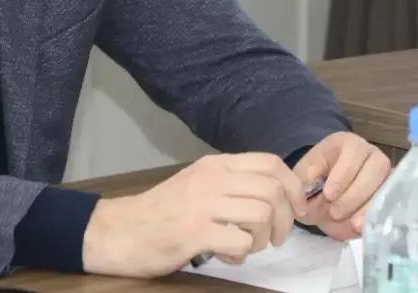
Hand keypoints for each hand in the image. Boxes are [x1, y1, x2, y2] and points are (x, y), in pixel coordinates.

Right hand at [81, 152, 310, 276]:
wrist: (120, 230)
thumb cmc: (161, 212)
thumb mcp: (197, 185)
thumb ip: (231, 185)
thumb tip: (275, 196)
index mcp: (215, 165)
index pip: (270, 163)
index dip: (294, 187)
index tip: (296, 210)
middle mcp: (211, 178)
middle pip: (273, 189)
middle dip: (286, 219)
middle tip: (276, 238)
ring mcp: (203, 204)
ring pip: (262, 214)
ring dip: (264, 238)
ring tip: (247, 246)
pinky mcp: (195, 232)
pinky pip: (242, 240)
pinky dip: (243, 252)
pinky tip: (226, 254)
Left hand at [293, 132, 391, 239]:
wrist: (323, 195)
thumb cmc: (314, 180)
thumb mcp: (303, 176)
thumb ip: (305, 182)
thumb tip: (310, 195)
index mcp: (349, 143)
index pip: (353, 152)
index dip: (342, 175)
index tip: (328, 195)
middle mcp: (372, 155)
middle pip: (377, 168)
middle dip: (355, 194)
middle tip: (335, 212)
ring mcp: (386, 175)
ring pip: (387, 187)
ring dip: (368, 208)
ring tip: (352, 224)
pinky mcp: (391, 196)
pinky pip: (392, 205)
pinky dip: (377, 218)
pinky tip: (363, 228)